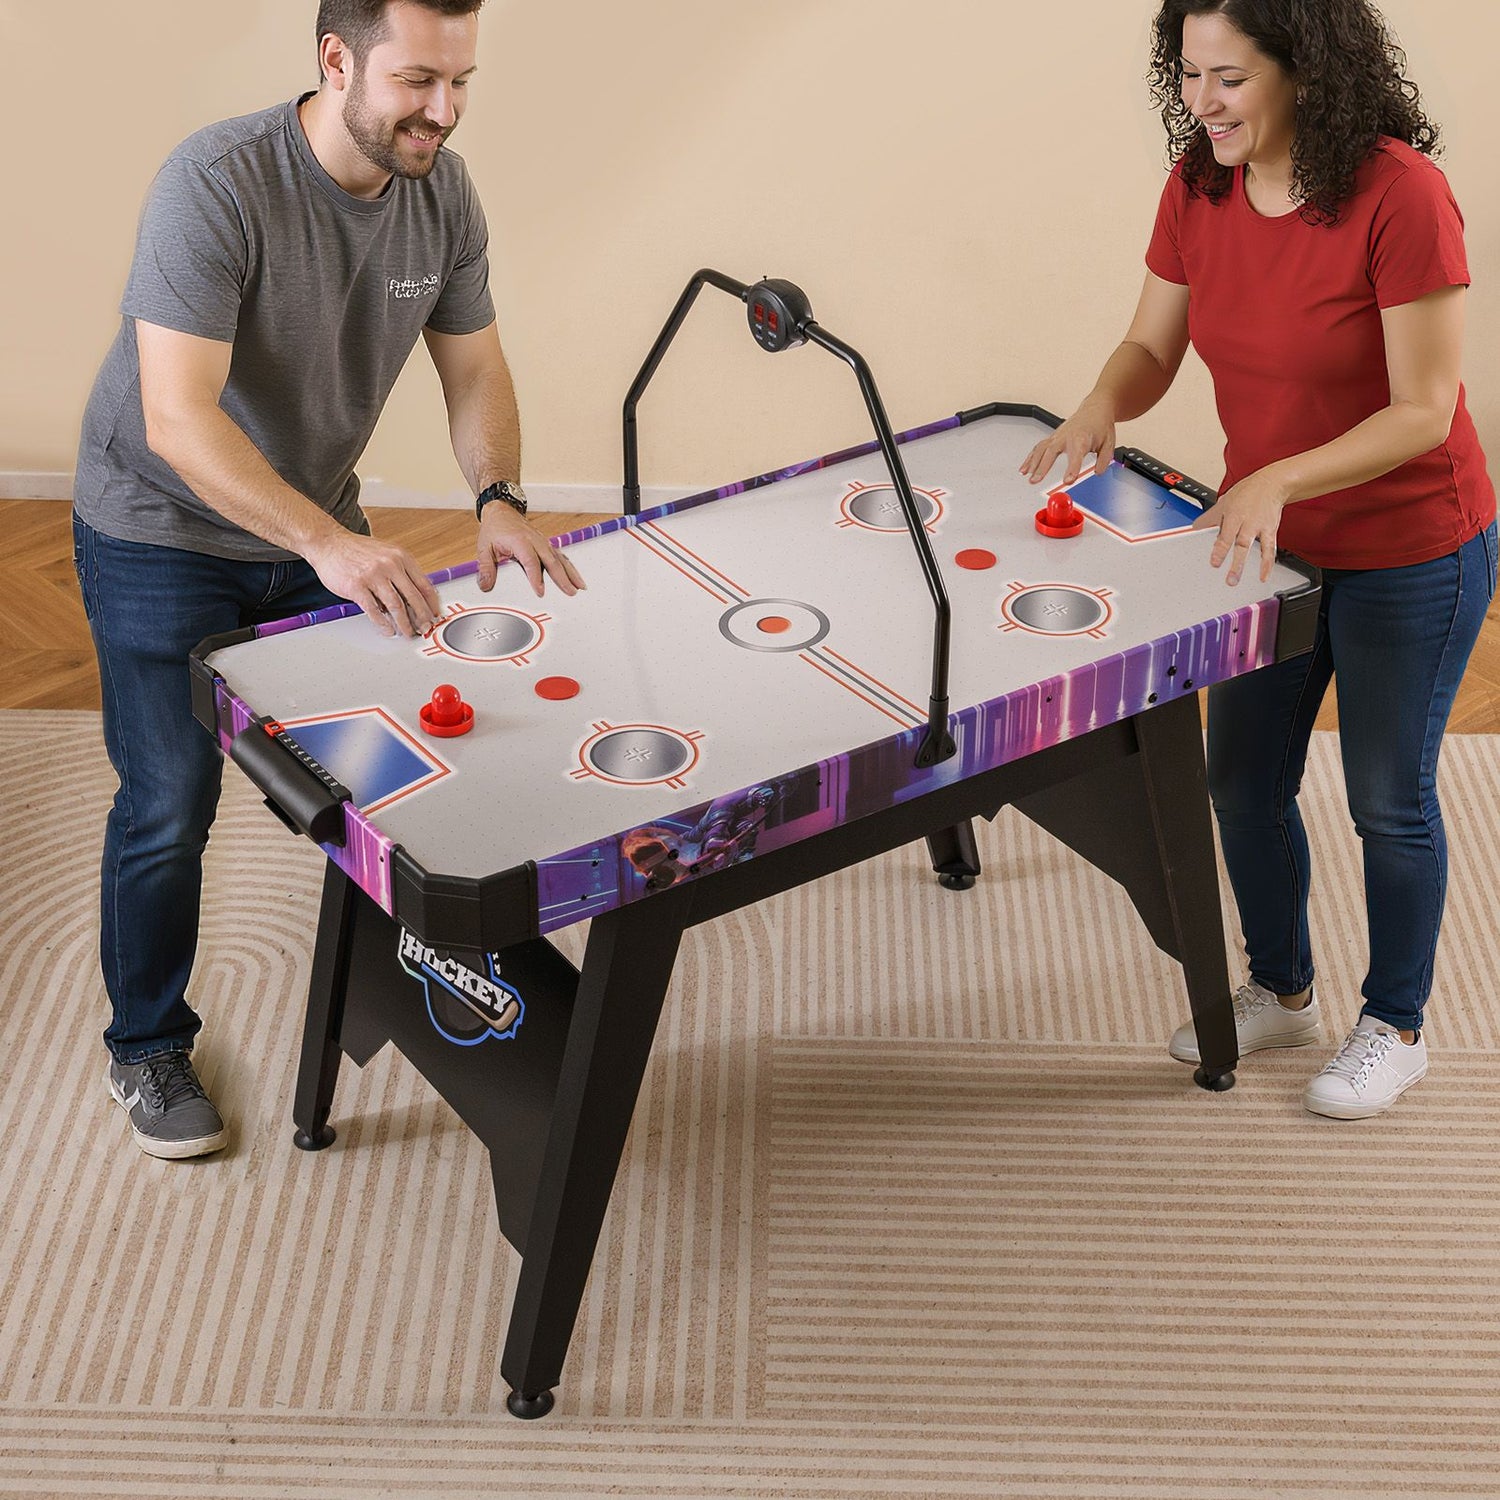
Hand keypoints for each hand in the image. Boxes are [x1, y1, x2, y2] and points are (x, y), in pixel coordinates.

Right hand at [303, 530, 441, 637]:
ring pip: (396, 606)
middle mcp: (390, 565)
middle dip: (422, 617)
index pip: (425, 585)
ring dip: (404, 624)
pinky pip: (374, 611)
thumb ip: (401, 572)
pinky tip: (388, 630)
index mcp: (401, 557)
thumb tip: (416, 596)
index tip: (435, 615)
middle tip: (425, 629)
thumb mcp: (386, 553)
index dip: (432, 604)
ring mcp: (373, 575)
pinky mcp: (357, 586)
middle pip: (413, 597)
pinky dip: (383, 623)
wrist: (329, 543)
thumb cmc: (357, 550)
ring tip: (408, 633)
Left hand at [477, 504, 585, 596]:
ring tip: (580, 587)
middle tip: (570, 592)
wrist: (502, 511)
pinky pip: (561, 557)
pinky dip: (570, 568)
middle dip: (562, 578)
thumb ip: (486, 568)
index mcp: (520, 541)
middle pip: (552, 561)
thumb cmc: (495, 529)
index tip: (540, 591)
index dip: (536, 577)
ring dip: (571, 573)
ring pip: (560, 559)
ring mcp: (543, 542)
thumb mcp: (484, 548)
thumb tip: (485, 587)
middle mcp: (535, 541)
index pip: (530, 561)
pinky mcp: (546, 545)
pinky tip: (576, 578)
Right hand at [1019, 395, 1115, 487]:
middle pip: (1051, 452)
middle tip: (1036, 480)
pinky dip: (1030, 458)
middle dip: (1043, 467)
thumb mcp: (1109, 444)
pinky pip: (1038, 448)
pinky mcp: (1053, 437)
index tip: (1068, 480)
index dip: (1072, 468)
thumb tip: (1097, 472)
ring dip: (1032, 463)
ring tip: (1027, 476)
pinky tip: (1024, 469)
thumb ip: (1104, 460)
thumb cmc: (1100, 426)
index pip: (1076, 455)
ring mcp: (1057, 436)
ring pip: (1041, 448)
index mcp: (1082, 438)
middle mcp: (1067, 436)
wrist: (1095, 410)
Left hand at [1190, 468, 1289, 584]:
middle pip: (1240, 544)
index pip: (1226, 535)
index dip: (1220, 549)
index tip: (1214, 563)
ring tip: (1235, 580)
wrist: (1273, 484)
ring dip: (1244, 565)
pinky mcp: (1270, 531)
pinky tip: (1263, 577)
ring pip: (1252, 548)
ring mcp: (1259, 528)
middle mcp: (1248, 522)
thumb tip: (1196, 527)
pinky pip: (1270, 549)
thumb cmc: (1248, 492)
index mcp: (1234, 515)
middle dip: (1234, 562)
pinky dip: (1267, 564)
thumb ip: (1211, 518)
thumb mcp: (1225, 502)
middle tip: (1228, 579)